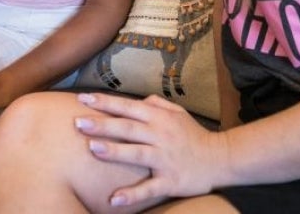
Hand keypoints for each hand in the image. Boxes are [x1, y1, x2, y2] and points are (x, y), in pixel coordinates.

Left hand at [74, 93, 226, 207]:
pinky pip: (150, 188)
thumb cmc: (194, 135)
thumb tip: (139, 101)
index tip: (83, 99)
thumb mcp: (178, 113)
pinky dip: (133, 194)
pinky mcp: (171, 180)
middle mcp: (160, 135)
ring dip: (115, 151)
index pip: (128, 107)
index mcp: (159, 118)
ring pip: (137, 153)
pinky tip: (114, 199)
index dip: (105, 102)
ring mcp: (165, 158)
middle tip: (78, 122)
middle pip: (128, 128)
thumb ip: (156, 105)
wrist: (221, 158)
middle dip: (102, 124)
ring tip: (92, 149)